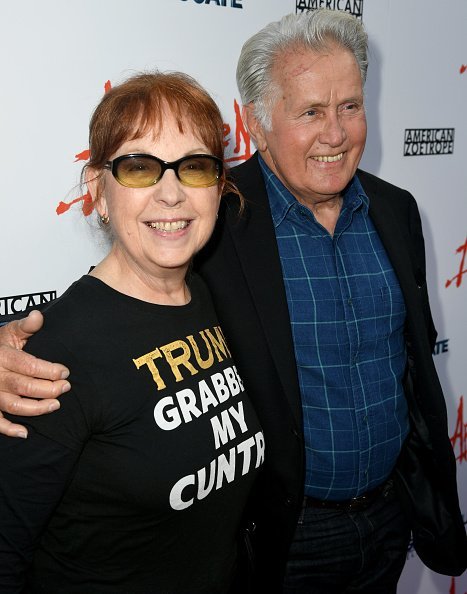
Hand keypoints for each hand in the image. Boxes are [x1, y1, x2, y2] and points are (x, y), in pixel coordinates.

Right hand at [0, 310, 70, 437]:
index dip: (50, 370)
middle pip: (24, 386)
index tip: (65, 372)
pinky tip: (25, 432)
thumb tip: (38, 316)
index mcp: (3, 356)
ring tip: (55, 405)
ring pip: (13, 405)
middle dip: (48, 389)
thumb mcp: (11, 331)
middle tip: (66, 388)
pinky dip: (9, 429)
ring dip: (36, 408)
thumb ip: (26, 326)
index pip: (29, 366)